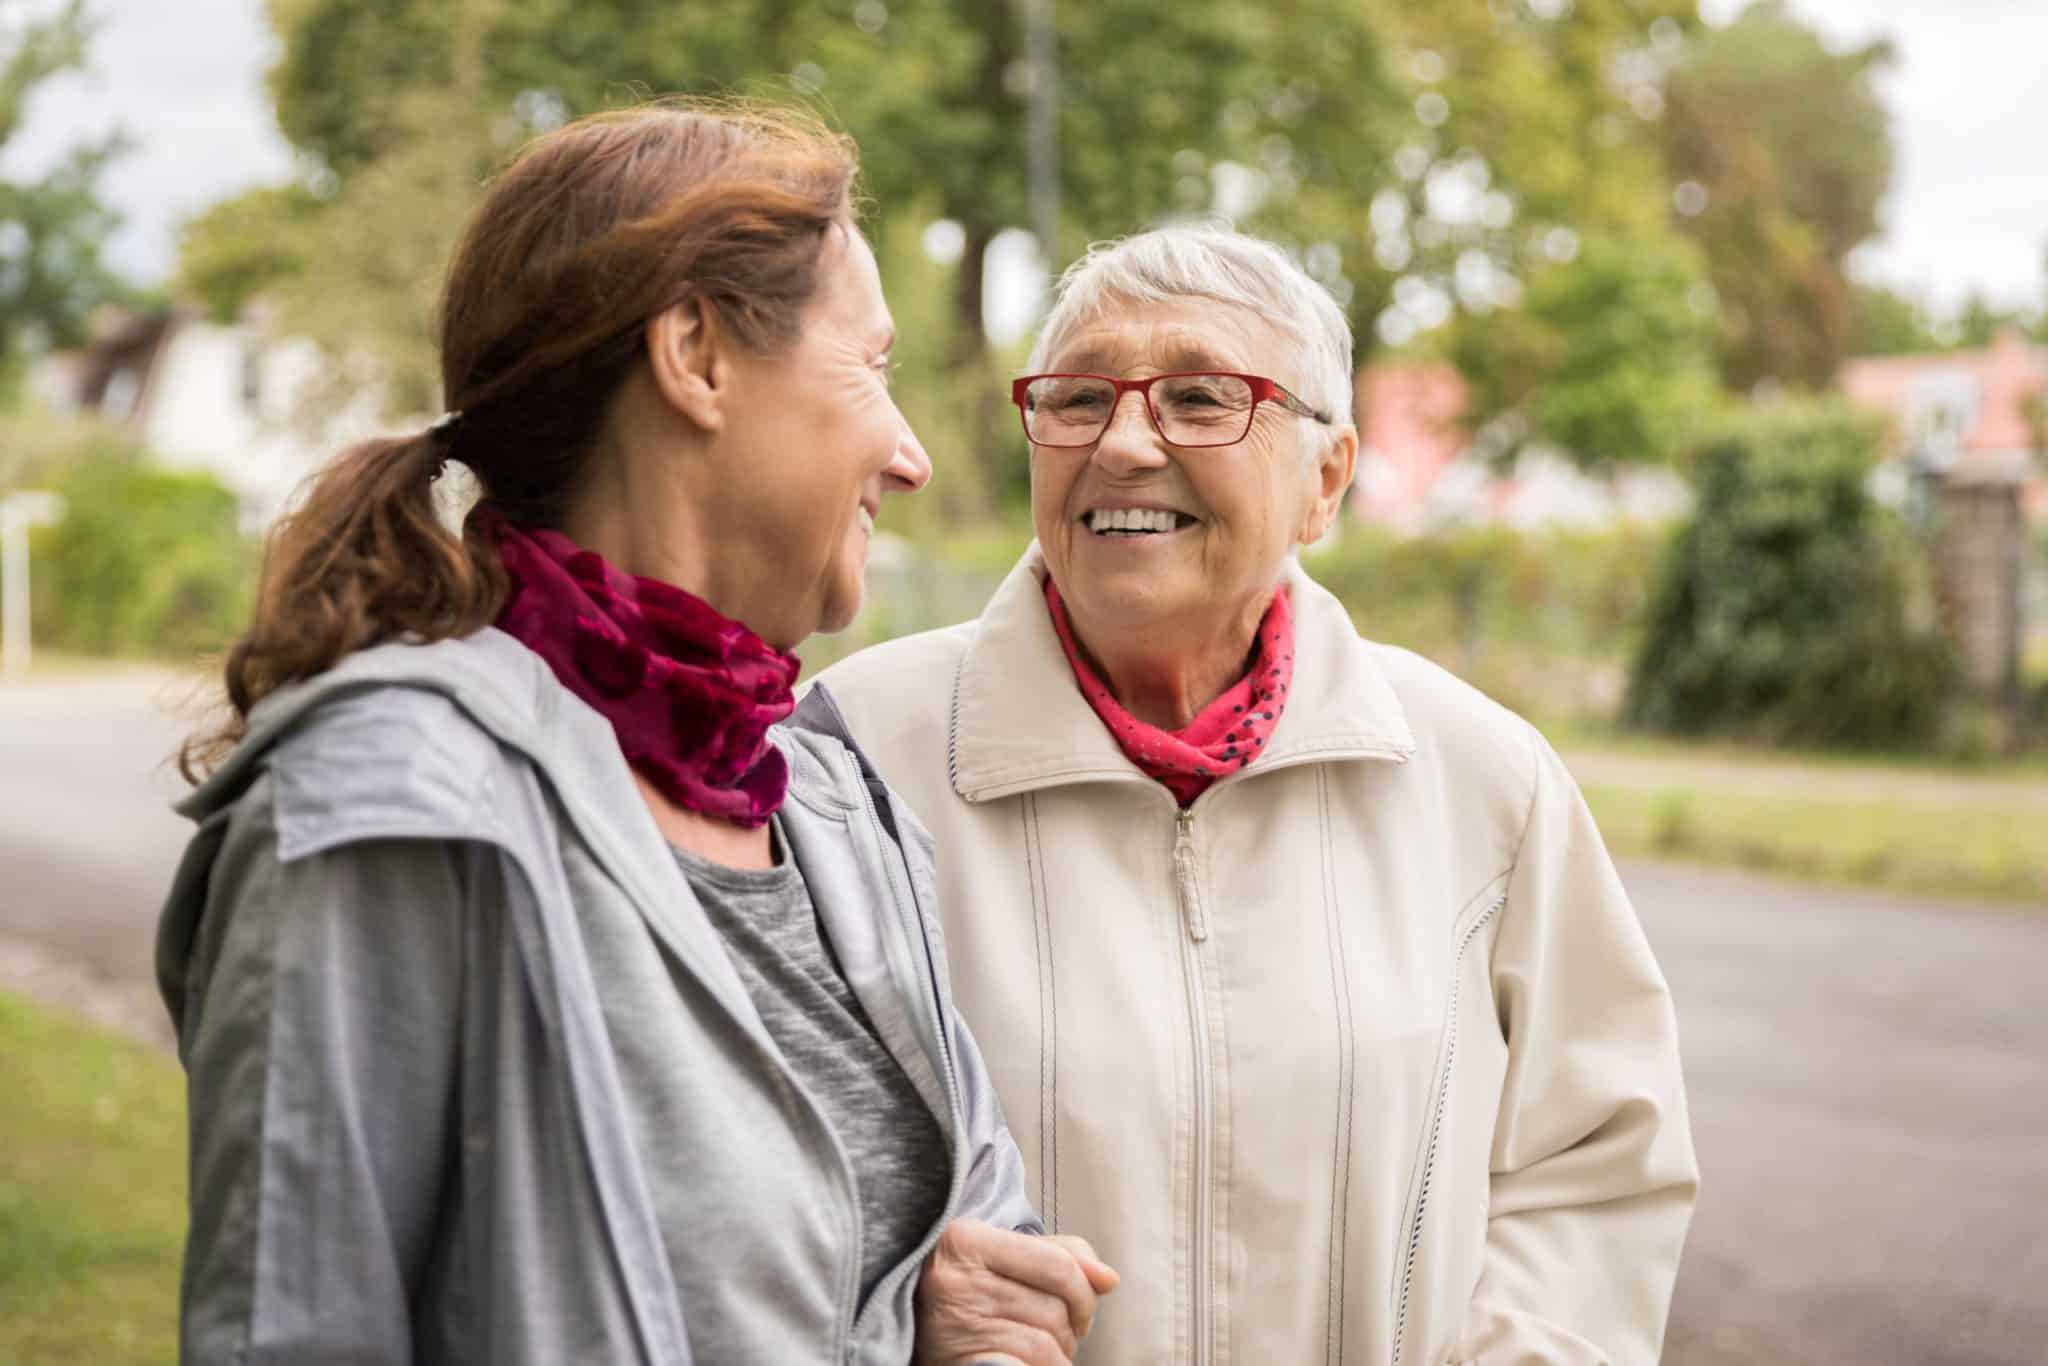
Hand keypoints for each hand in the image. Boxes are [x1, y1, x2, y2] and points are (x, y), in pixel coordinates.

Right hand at [914, 1217, 1119, 1365]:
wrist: (905, 1331)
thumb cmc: (967, 1293)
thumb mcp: (1002, 1259)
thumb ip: (1057, 1254)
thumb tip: (1108, 1278)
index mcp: (966, 1239)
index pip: (1057, 1263)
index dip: (1085, 1290)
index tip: (1084, 1306)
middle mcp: (957, 1278)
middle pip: (1055, 1306)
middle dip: (1072, 1326)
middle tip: (1061, 1331)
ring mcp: (958, 1321)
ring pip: (1047, 1340)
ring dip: (1059, 1353)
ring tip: (1039, 1348)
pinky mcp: (964, 1359)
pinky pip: (1031, 1364)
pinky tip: (1033, 1364)